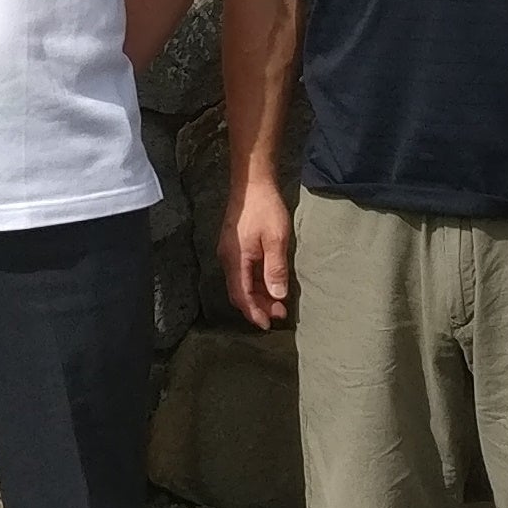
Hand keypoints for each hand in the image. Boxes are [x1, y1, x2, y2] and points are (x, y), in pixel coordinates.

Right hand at [222, 175, 294, 328]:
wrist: (252, 182)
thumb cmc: (265, 208)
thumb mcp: (276, 239)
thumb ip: (275, 269)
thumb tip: (277, 296)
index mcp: (235, 260)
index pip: (241, 296)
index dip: (253, 313)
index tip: (267, 325)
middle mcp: (228, 259)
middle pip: (239, 292)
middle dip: (258, 306)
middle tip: (279, 314)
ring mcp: (229, 252)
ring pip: (241, 282)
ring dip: (258, 294)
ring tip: (278, 301)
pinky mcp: (234, 246)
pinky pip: (243, 271)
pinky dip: (256, 282)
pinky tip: (270, 282)